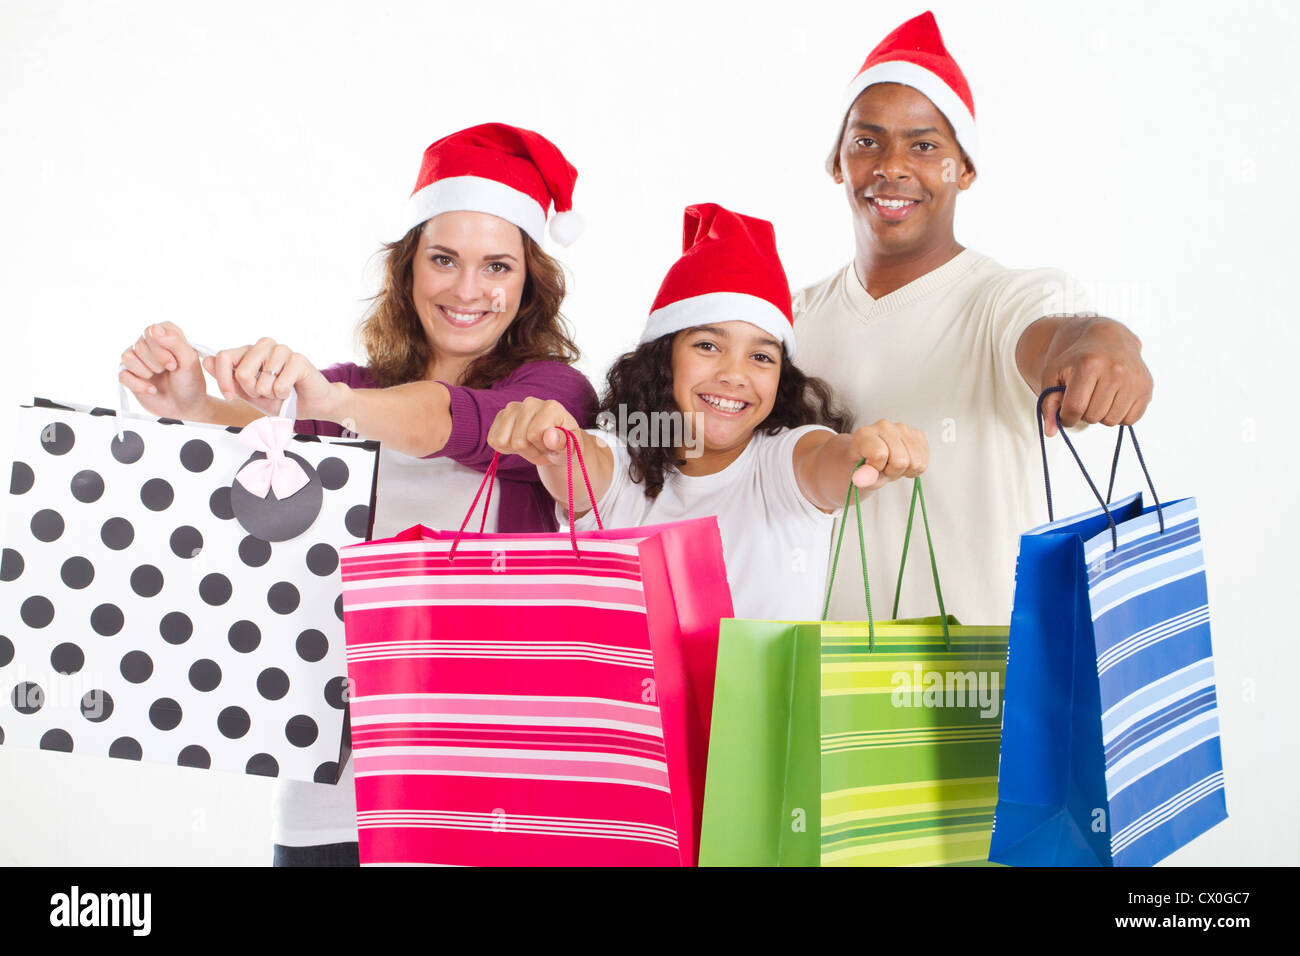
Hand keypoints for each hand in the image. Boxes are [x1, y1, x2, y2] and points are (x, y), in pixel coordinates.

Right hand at [118, 322, 209, 419]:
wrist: (186, 408)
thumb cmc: (191, 383)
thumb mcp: (189, 361)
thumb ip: (175, 341)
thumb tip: (155, 328)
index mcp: (166, 335)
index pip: (152, 331)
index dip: (161, 349)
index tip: (174, 363)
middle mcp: (149, 344)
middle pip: (139, 344)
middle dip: (156, 362)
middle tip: (170, 371)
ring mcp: (138, 359)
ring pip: (128, 357)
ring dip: (146, 372)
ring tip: (159, 378)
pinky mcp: (129, 375)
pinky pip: (122, 374)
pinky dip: (138, 384)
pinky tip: (152, 389)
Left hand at [203, 339, 336, 419]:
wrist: (311, 404)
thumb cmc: (281, 398)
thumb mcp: (249, 393)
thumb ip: (229, 378)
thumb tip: (206, 361)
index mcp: (250, 352)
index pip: (225, 357)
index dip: (223, 379)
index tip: (229, 396)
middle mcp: (265, 347)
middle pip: (242, 371)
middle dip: (252, 391)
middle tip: (265, 393)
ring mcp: (282, 350)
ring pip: (262, 380)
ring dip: (270, 394)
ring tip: (279, 392)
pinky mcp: (298, 359)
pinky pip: (280, 385)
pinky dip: (284, 395)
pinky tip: (291, 390)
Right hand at [487, 397, 580, 466]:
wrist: (553, 444)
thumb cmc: (563, 445)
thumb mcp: (571, 448)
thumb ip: (563, 443)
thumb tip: (549, 436)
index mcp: (550, 407)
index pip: (534, 435)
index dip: (542, 447)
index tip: (552, 445)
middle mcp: (530, 402)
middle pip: (518, 441)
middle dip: (530, 450)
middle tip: (541, 446)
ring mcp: (512, 407)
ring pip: (502, 441)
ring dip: (517, 450)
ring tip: (531, 444)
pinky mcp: (500, 416)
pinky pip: (493, 440)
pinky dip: (505, 448)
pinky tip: (519, 442)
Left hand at [848, 420, 928, 489]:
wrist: (872, 458)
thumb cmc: (865, 466)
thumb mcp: (861, 476)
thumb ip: (864, 477)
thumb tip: (864, 479)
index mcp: (865, 434)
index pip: (879, 454)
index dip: (878, 467)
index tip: (872, 466)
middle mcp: (884, 426)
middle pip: (901, 460)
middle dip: (893, 470)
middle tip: (884, 467)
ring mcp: (903, 428)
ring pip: (916, 461)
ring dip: (905, 469)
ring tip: (893, 465)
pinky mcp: (918, 434)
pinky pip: (924, 461)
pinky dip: (915, 468)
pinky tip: (904, 463)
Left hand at [1036, 318, 1151, 436]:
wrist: (1108, 339)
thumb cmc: (1077, 360)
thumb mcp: (1054, 375)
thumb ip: (1048, 403)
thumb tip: (1050, 432)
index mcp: (1090, 364)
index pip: (1074, 408)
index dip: (1066, 416)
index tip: (1065, 411)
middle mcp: (1116, 370)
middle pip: (1093, 416)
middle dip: (1084, 413)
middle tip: (1085, 397)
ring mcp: (1134, 379)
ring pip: (1111, 421)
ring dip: (1101, 414)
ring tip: (1099, 396)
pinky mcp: (1147, 387)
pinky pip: (1129, 420)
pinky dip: (1119, 415)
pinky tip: (1114, 398)